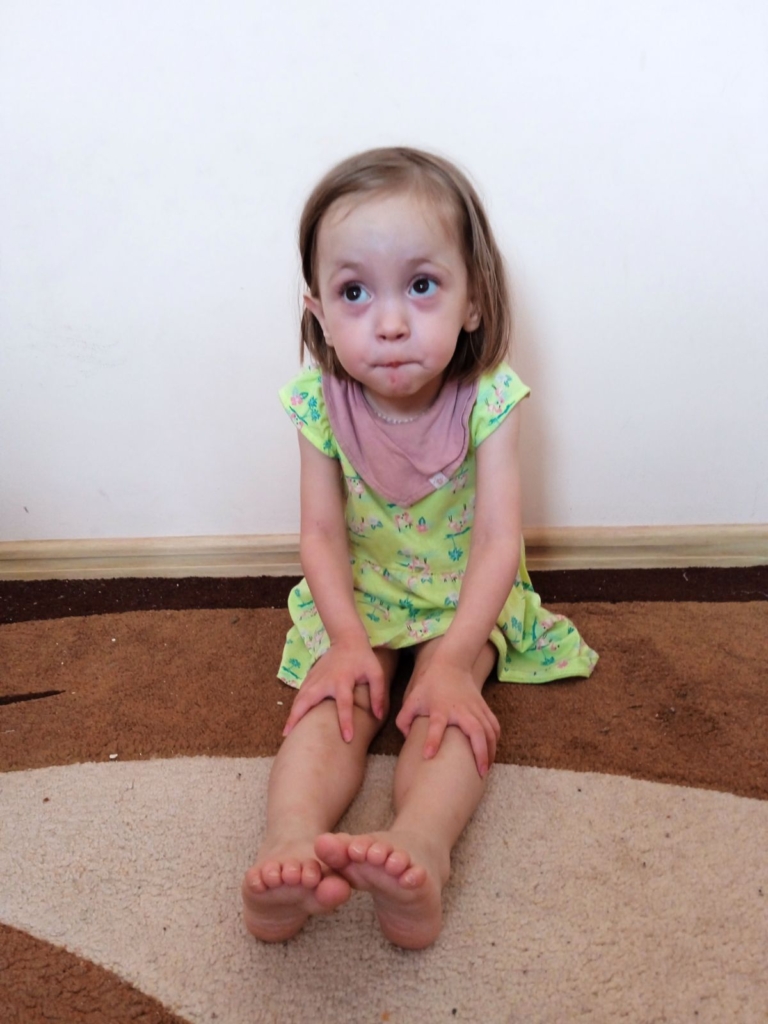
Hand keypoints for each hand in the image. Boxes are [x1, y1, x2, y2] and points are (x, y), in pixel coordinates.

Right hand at [282, 636, 385, 742]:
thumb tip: (379, 716)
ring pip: (299, 698)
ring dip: (292, 714)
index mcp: (343, 680)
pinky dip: (295, 706)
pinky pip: (300, 694)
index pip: (344, 704)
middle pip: (307, 700)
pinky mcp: (310, 676)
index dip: (346, 721)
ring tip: (287, 732)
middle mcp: (325, 680)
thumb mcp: (375, 673)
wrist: (347, 639)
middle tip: (290, 736)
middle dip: (298, 717)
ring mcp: (315, 678)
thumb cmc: (363, 659)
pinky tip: (292, 718)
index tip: (347, 738)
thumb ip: (378, 694)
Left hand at [395, 660, 500, 776]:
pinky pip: (493, 725)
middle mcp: (460, 709)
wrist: (451, 664)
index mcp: (440, 708)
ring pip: (489, 731)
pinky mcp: (483, 707)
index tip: (428, 755)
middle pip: (476, 731)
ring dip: (490, 751)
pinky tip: (492, 752)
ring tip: (486, 769)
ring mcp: (475, 708)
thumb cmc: (430, 685)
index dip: (432, 740)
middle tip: (480, 773)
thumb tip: (407, 739)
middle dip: (480, 752)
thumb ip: (405, 720)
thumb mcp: (412, 699)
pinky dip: (495, 740)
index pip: (436, 725)